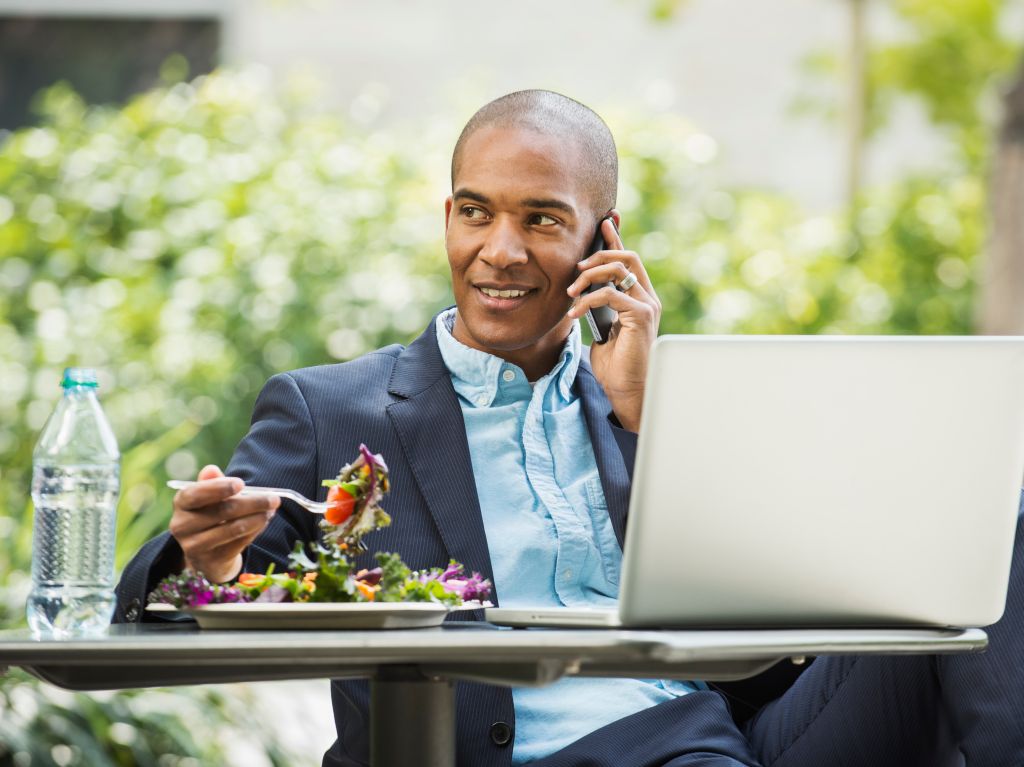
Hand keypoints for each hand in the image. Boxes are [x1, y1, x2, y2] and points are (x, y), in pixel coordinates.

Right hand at [168, 465, 279, 582]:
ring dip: (258, 518)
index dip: (218, 488)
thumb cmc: (210, 515)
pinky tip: (264, 521)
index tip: (241, 483)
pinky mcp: (211, 561)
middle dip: (253, 503)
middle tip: (274, 498)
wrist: (205, 553)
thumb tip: (211, 469)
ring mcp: (194, 546)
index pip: (195, 494)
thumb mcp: (208, 498)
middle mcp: (182, 525)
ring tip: (271, 510)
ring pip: (233, 529)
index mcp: (181, 503)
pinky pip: (239, 543)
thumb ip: (211, 483)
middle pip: (222, 511)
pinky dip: (255, 530)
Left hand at [566, 216, 660, 431]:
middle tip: (576, 268)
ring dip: (590, 275)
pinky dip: (587, 300)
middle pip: (627, 256)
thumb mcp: (602, 329)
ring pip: (620, 269)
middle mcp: (647, 297)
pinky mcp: (642, 316)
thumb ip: (598, 308)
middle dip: (600, 253)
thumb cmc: (614, 366)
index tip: (603, 221)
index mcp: (639, 298)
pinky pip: (611, 294)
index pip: (629, 260)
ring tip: (571, 290)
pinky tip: (574, 314)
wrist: (626, 391)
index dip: (616, 238)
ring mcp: (647, 305)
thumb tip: (581, 290)